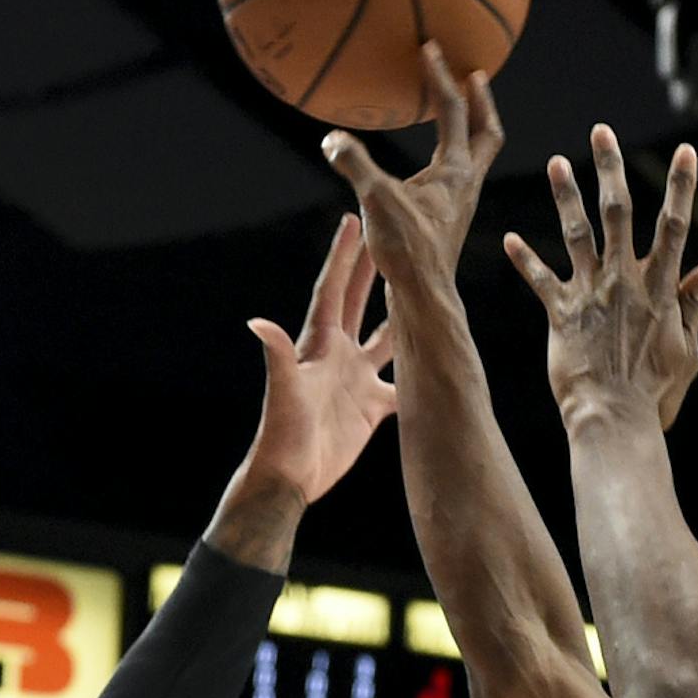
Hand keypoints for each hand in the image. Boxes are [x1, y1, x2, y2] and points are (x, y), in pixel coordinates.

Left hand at [237, 212, 397, 508]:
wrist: (291, 478)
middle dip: (373, 268)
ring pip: (387, 338)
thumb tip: (257, 323)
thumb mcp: (283, 392)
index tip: (354, 219)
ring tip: (424, 287)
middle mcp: (339, 355)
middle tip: (390, 234)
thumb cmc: (281, 435)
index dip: (343, 255)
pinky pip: (403, 384)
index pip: (333, 289)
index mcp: (319, 344)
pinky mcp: (371, 407)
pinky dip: (421, 372)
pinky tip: (440, 358)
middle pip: (359, 301)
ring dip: (403, 313)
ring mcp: (357, 380)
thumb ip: (277, 356)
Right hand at [321, 43, 503, 289]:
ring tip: (455, 114)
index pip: (453, 110)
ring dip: (470, 130)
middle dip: (481, 102)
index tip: (430, 49)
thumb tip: (331, 138)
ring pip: (477, 156)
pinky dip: (450, 158)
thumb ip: (355, 165)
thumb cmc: (408, 251)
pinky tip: (429, 166)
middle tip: (473, 76)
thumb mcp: (378, 202)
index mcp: (456, 170)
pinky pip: (457, 177)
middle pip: (487, 133)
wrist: (424, 298)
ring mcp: (460, 204)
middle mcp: (466, 183)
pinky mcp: (448, 221)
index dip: (440, 77)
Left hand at [504, 128, 697, 433]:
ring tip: (556, 163)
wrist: (615, 421)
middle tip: (601, 131)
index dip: (681, 188)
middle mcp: (624, 281)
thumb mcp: (687, 347)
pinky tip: (508, 239)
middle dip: (611, 168)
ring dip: (566, 196)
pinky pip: (540, 280)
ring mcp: (591, 294)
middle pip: (618, 213)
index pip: (674, 226)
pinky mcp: (561, 315)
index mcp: (660, 287)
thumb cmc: (655, 393)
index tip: (687, 152)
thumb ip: (696, 301)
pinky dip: (524, 260)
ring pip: (577, 233)